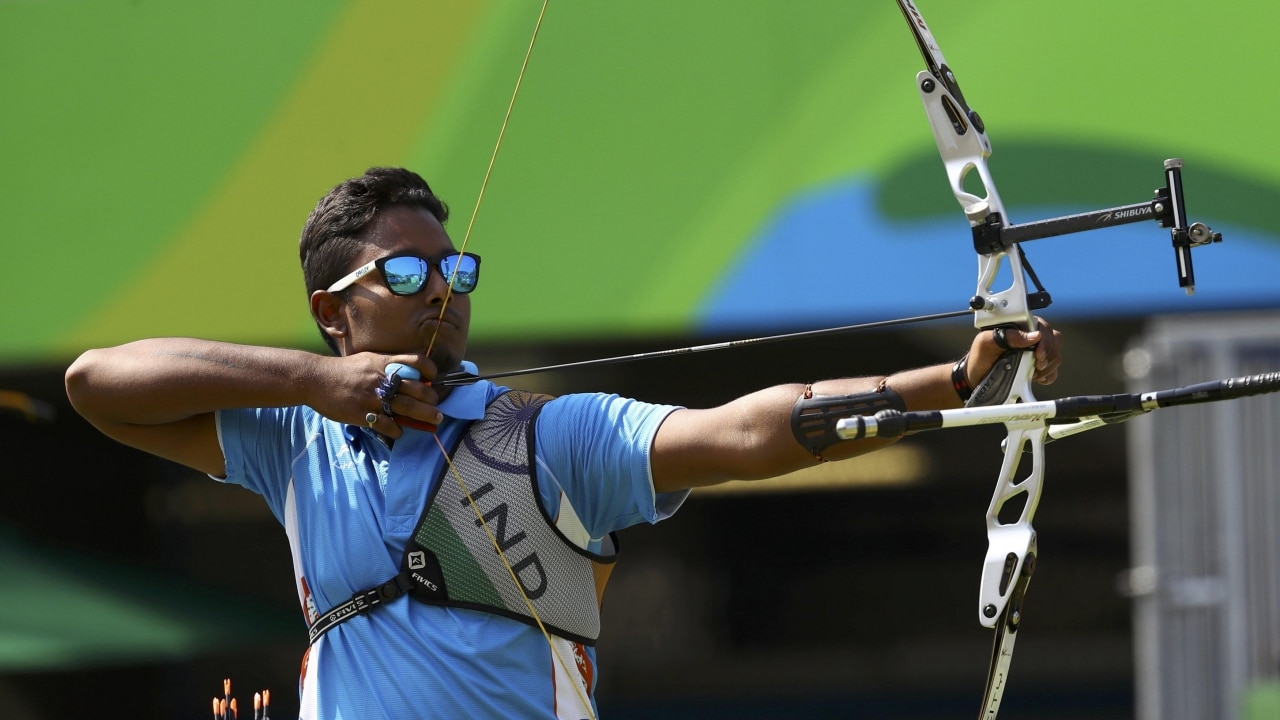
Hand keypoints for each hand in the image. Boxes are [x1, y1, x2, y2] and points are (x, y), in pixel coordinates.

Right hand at [311, 353, 442, 437]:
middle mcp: (381, 378)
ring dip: (424, 416)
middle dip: (432, 399)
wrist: (315, 379)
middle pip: (416, 389)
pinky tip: (399, 430)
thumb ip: (389, 365)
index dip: (430, 370)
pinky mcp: (362, 414)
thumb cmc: (344, 371)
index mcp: (384, 362)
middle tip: (437, 408)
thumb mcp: (368, 359)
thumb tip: (412, 375)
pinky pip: (387, 424)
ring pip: (407, 407)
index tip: (433, 379)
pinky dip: (397, 429)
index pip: (416, 361)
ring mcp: (372, 397)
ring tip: (433, 421)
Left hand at [966, 316, 1062, 385]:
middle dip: (1048, 355)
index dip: (1045, 341)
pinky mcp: (1036, 366)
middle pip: (1054, 340)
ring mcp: (1034, 352)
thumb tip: (1034, 336)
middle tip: (1037, 366)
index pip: (1043, 327)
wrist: (976, 377)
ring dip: (1049, 366)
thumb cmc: (979, 356)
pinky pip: (1053, 369)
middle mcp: (1029, 337)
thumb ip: (1007, 336)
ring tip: (1034, 373)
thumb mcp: (986, 342)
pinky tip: (1038, 378)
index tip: (1038, 355)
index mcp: (1019, 326)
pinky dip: (1049, 375)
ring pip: (1055, 354)